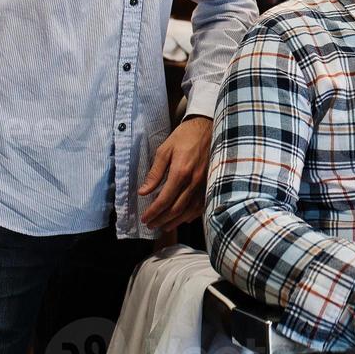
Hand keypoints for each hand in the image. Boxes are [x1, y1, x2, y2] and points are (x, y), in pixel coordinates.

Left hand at [139, 116, 211, 231]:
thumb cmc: (184, 137)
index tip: (144, 218)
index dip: (153, 212)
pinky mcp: (210, 183)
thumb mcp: (164, 150)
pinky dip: (191, 215)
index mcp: (180, 172)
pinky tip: (183, 219)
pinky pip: (201, 205)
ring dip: (176, 221)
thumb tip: (143, 191)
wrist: (207, 126)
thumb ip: (155, 172)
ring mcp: (204, 183)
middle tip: (151, 225)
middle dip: (162, 220)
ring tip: (164, 227)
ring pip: (190, 210)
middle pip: (176, 209)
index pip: (164, 199)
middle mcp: (194, 181)